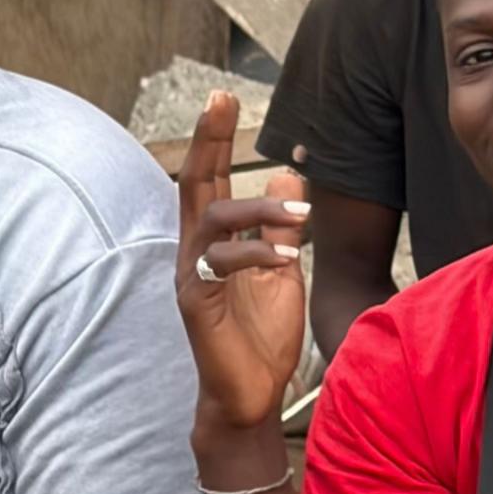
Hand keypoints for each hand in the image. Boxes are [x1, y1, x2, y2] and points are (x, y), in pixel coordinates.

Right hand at [176, 92, 311, 431]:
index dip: (215, 139)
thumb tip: (285, 175)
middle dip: (208, 140)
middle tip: (219, 100)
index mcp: (216, 241)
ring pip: (212, 218)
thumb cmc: (261, 337)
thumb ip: (279, 227)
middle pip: (194, 183)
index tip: (222, 98)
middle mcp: (196, 250)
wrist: (249, 395)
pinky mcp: (195, 302)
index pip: (212, 179)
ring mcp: (191, 274)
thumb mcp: (281, 271)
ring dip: (258, 209)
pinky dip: (255, 253)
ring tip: (301, 216)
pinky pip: (219, 263)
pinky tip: (288, 258)